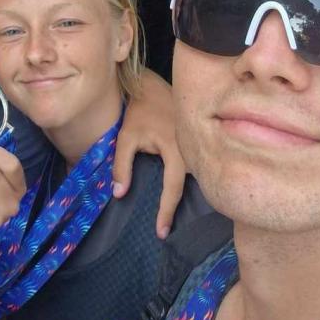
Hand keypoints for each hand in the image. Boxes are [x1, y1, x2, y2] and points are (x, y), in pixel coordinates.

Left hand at [112, 68, 185, 237]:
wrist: (154, 87)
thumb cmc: (139, 112)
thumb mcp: (125, 137)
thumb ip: (121, 164)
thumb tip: (119, 194)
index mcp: (177, 149)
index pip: (173, 187)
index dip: (167, 211)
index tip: (161, 232)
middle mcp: (194, 149)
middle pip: (194, 187)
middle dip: (182, 208)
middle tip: (166, 231)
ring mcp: (200, 146)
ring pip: (201, 177)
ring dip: (191, 194)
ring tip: (175, 215)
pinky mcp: (199, 144)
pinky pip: (200, 166)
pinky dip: (194, 180)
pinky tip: (183, 191)